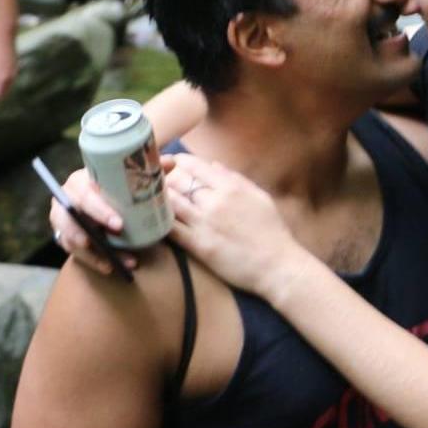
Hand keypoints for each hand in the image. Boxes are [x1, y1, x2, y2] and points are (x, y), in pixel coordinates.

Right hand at [49, 169, 136, 277]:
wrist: (85, 196)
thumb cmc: (107, 184)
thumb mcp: (121, 176)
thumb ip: (145, 170)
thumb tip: (172, 162)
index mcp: (79, 181)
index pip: (86, 196)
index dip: (100, 211)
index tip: (119, 225)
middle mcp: (67, 199)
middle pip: (74, 218)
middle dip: (96, 233)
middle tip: (119, 241)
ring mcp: (62, 220)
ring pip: (75, 240)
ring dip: (97, 254)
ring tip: (122, 262)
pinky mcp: (64, 237)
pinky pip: (75, 253)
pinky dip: (93, 261)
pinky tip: (109, 267)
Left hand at [164, 153, 300, 298]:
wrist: (277, 265)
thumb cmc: (272, 231)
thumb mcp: (259, 196)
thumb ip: (236, 178)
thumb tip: (213, 165)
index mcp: (231, 187)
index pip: (196, 166)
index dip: (180, 162)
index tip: (172, 163)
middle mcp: (216, 201)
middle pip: (180, 181)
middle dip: (166, 178)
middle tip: (157, 179)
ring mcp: (205, 224)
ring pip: (172, 202)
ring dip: (159, 197)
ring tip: (150, 197)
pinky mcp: (199, 246)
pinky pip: (172, 229)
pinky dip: (160, 221)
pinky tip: (153, 219)